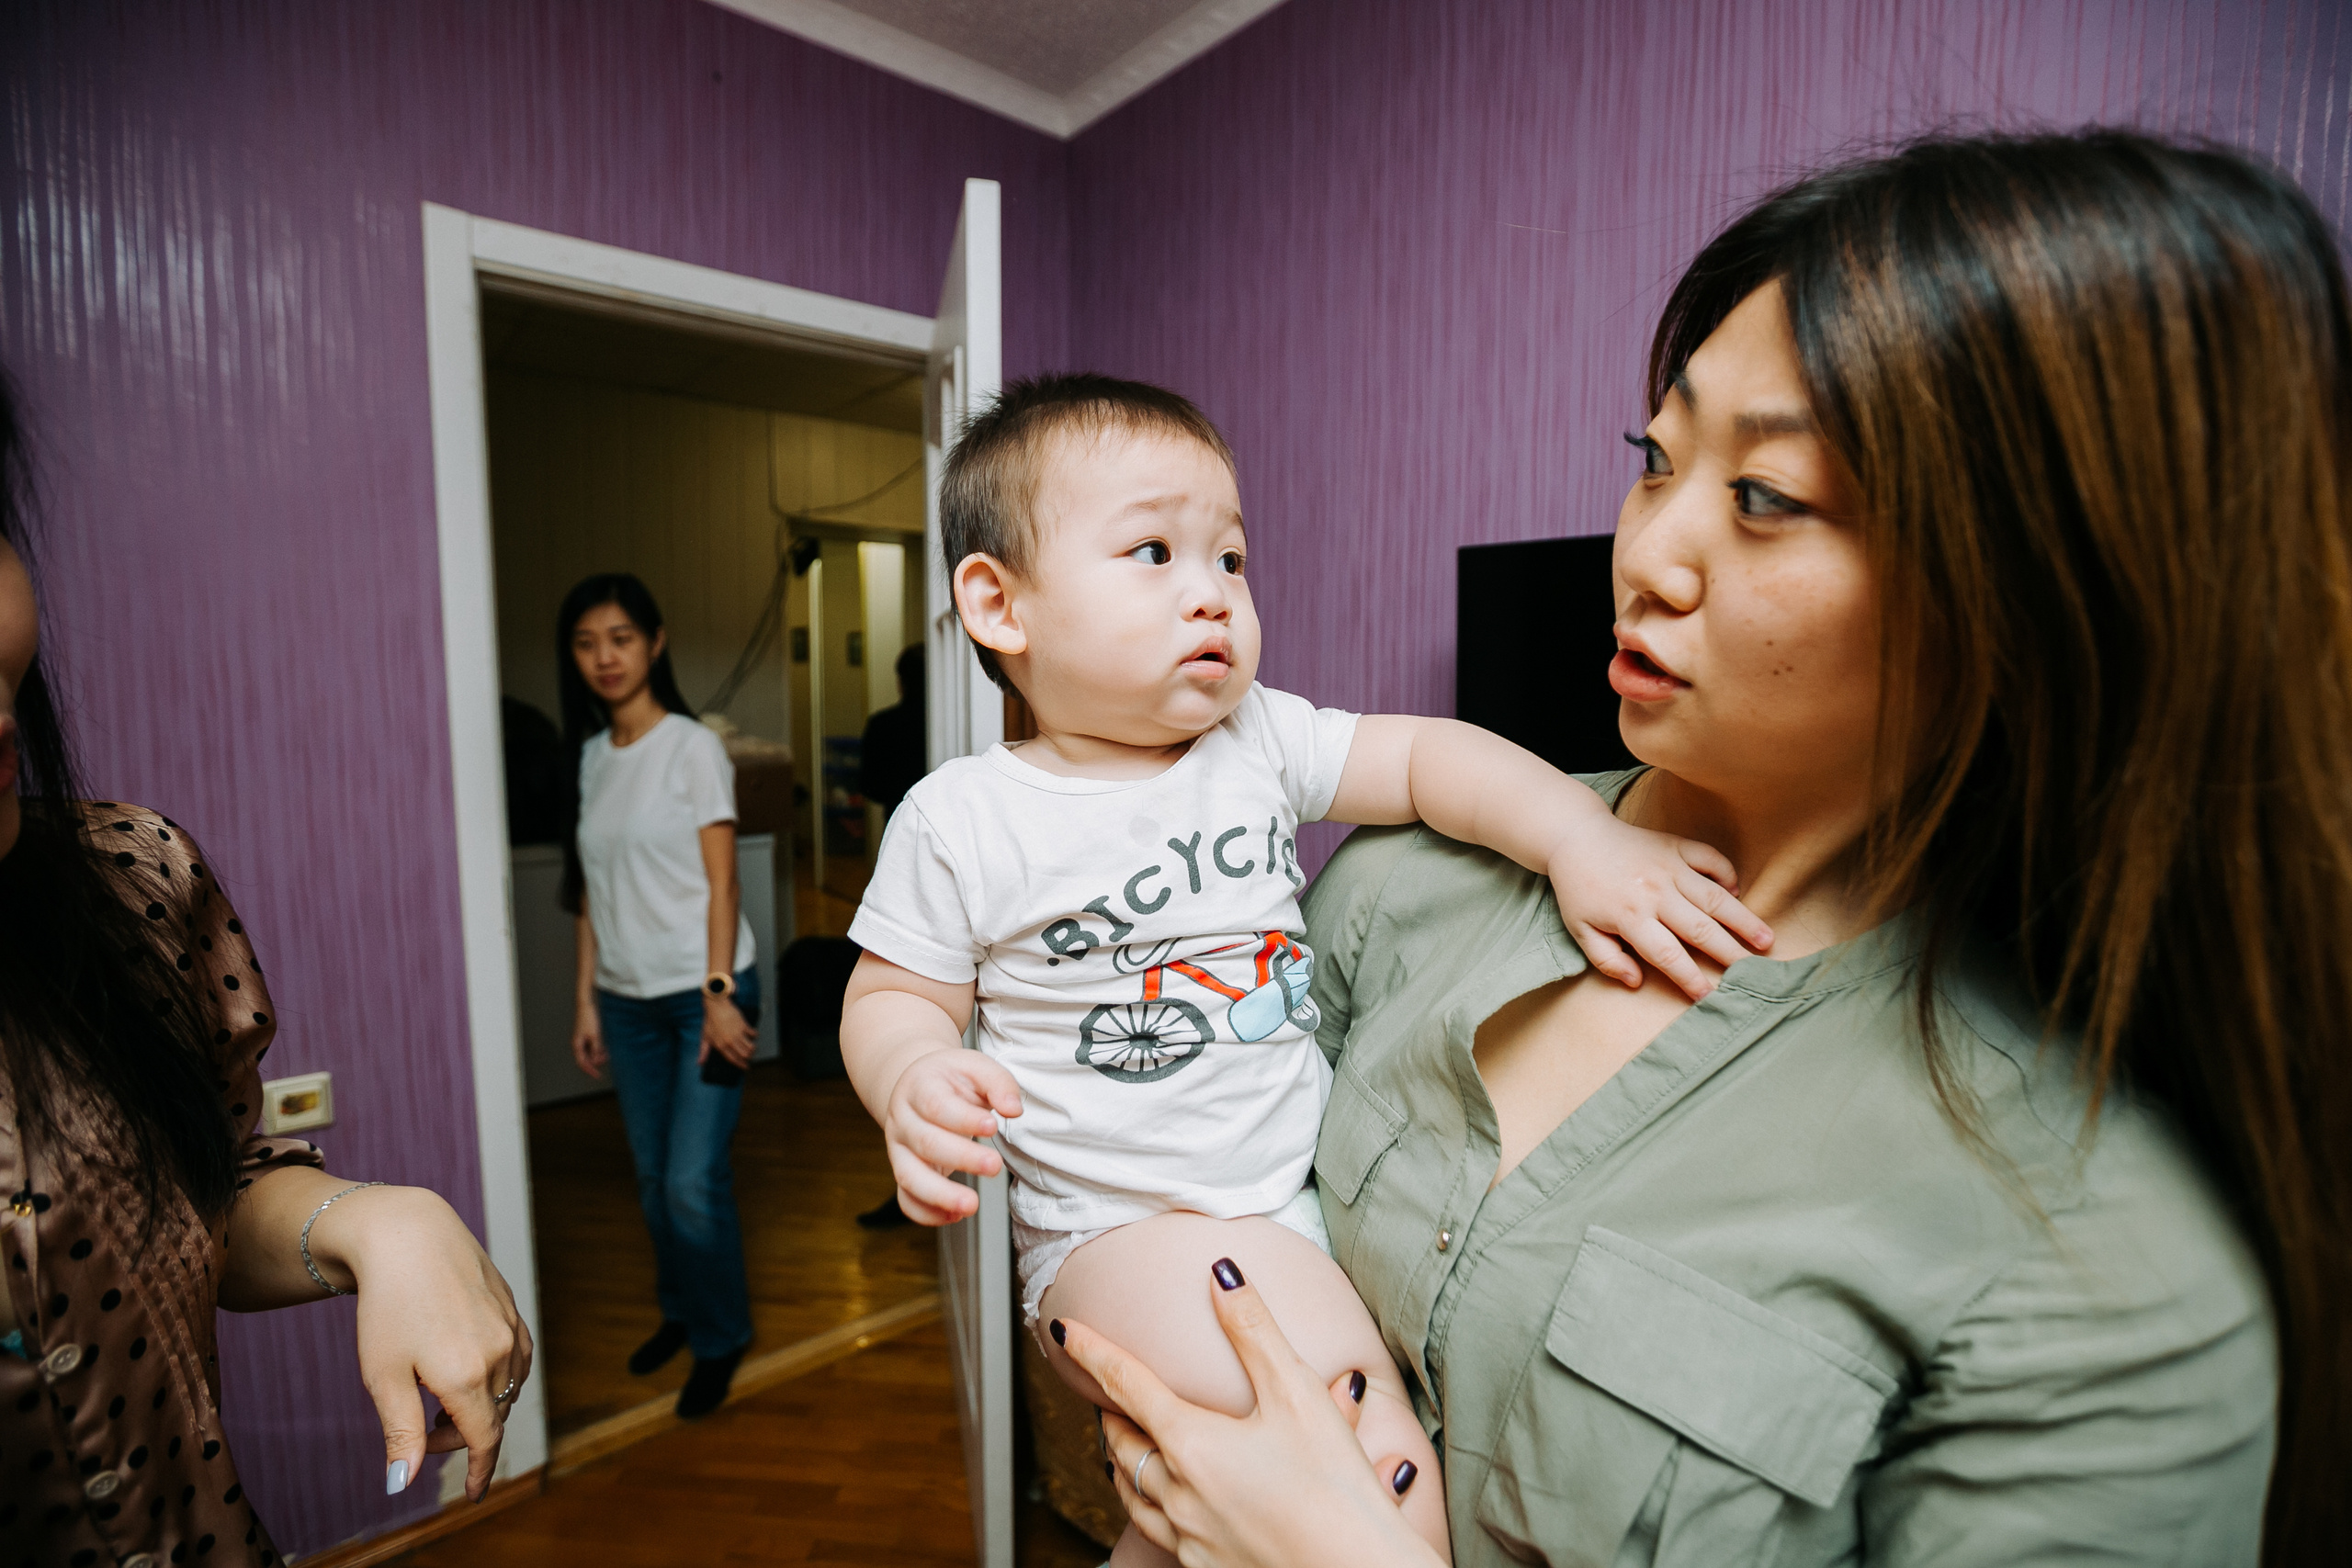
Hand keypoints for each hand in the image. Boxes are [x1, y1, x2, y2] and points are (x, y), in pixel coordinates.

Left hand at [310, 1186, 533, 1503]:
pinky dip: (500, 1378)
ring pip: (509, 1388)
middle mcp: (498, 1354)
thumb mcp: (383, 1376)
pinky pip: (518, 1358)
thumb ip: (401, 1433)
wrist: (407, 1234)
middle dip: (461, 1436)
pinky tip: (472, 1371)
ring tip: (441, 1402)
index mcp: (466, 1376)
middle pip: (493, 1416)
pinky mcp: (512, 1308)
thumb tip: (401, 1485)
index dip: (480, 1471)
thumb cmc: (386, 1305)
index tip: (473, 1493)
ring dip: (481, 1406)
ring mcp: (510, 1328)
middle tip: (422, 1432)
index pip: (484, 1439)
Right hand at [571, 1006, 606, 1080]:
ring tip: (607, 1053)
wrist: (586, 1005)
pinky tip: (605, 1049)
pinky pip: (592, 1047)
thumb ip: (596, 1048)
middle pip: (587, 1059)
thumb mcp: (595, 1035)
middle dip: (596, 1061)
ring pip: (590, 1053)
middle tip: (607, 1058)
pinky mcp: (587, 1036)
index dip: (590, 1070)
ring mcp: (582, 1040)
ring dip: (598, 1055)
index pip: (582, 1062)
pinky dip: (599, 1049)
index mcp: (577, 1045)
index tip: (598, 1076)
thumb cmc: (589, 1019)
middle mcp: (578, 1044)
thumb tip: (597, 1061)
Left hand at [700, 994, 757, 1068]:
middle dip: (749, 1058)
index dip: (741, 1065)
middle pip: (744, 1055)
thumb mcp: (705, 1037)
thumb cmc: (710, 1021)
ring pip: (750, 1047)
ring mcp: (737, 1034)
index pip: (733, 1059)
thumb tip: (700, 1063)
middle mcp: (730, 1041)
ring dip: (753, 1049)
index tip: (746, 1067)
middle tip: (749, 1057)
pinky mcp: (743, 1025)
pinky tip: (753, 1035)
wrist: (716, 1005)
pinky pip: (753, 1034)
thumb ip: (703, 1051)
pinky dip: (755, 1036)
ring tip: (752, 1048)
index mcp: (720, 1046)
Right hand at [882, 1047, 1022, 1224]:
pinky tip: (954, 1216)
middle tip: (995, 1166)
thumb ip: (998, 1083)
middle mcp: (903, 1120)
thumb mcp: (975, 1065)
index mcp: (919, 1088)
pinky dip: (926, 1213)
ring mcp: (898, 1149)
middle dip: (962, 1158)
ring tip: (971, 1206)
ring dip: (940, 1195)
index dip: (963, 1118)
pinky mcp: (903, 1172)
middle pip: (925, 1143)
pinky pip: (906, 1199)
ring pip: (909, 1177)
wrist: (917, 1085)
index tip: (993, 1125)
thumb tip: (1013, 1109)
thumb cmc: (951, 1078)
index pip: (936, 1105)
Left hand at [1058, 1259, 1439, 1567]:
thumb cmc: (1334, 1487)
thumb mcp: (1296, 1393)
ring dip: (1122, 1463)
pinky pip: (1159, 1532)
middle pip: (1121, 1445)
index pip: (1126, 1384)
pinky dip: (1151, 1507)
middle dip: (1108, 1414)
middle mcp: (1178, 1494)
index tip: (1063, 1330)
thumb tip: (1220, 1275)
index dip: (1092, 1351)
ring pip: (1133, 1495)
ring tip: (1123, 1447)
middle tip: (1102, 1391)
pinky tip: (1169, 1506)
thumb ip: (1253, 1330)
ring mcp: (1189, 1538)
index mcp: (1191, 1444)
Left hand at [1548, 818, 1771, 998]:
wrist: (1576, 836)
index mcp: (1630, 916)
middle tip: (1754, 973)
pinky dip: (1726, 873)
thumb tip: (1637, 982)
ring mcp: (1668, 867)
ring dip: (1742, 919)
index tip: (1709, 996)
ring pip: (1713, 896)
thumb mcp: (1580, 930)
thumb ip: (1606, 959)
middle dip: (1729, 953)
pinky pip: (1709, 858)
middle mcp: (1655, 893)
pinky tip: (1737, 892)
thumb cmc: (1579, 889)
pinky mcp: (1676, 845)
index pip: (1667, 954)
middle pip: (1699, 929)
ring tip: (1766, 939)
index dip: (1689, 977)